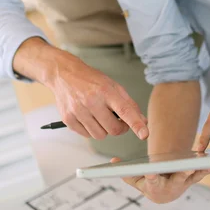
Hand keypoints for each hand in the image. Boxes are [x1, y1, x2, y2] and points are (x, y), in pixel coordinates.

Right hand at [14, 39, 148, 140]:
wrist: (64, 74)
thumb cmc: (90, 79)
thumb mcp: (112, 85)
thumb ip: (129, 103)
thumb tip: (142, 120)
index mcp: (105, 91)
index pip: (124, 110)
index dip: (136, 124)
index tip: (144, 134)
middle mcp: (91, 101)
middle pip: (114, 129)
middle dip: (119, 128)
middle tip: (117, 120)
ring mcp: (78, 111)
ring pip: (100, 135)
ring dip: (104, 129)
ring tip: (99, 115)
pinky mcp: (68, 119)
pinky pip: (86, 135)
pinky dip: (90, 129)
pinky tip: (88, 117)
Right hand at [111, 158, 209, 203]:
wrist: (163, 193)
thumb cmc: (148, 183)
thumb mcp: (135, 179)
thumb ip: (125, 173)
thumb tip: (112, 163)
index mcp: (155, 189)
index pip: (152, 183)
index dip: (152, 179)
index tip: (150, 173)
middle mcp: (172, 188)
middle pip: (178, 180)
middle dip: (183, 173)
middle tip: (188, 167)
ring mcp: (185, 182)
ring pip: (195, 174)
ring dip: (205, 168)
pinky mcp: (194, 176)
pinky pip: (206, 169)